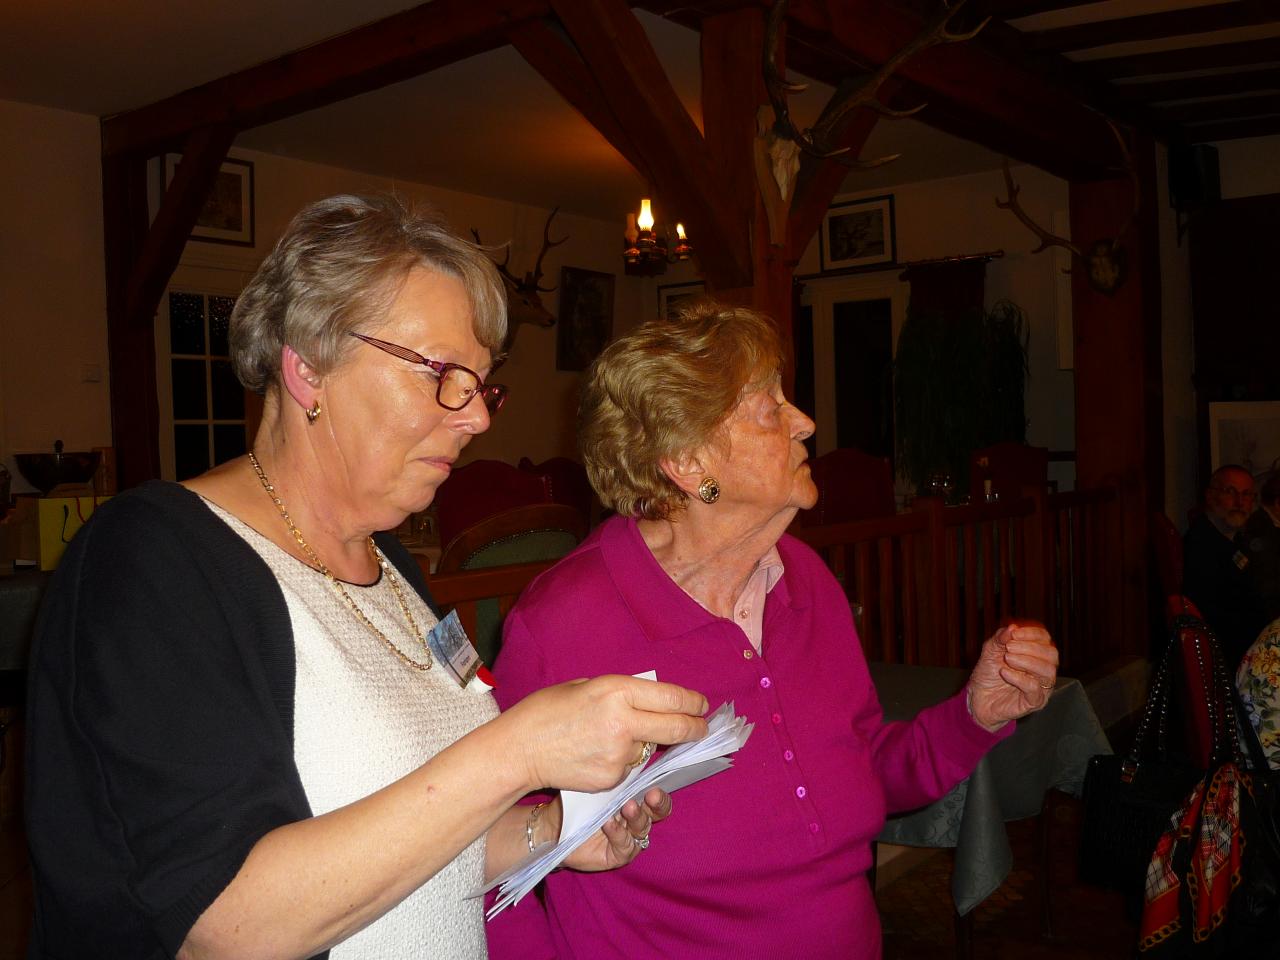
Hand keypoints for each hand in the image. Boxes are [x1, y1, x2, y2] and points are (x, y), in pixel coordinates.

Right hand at [502, 675, 707, 793]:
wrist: (520, 749)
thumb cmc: (547, 710)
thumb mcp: (587, 685)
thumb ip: (622, 693)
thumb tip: (651, 701)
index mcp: (618, 691)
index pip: (673, 698)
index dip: (693, 702)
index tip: (702, 705)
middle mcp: (624, 723)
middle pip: (677, 727)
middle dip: (695, 728)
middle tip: (702, 727)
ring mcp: (620, 754)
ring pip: (649, 747)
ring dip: (644, 742)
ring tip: (611, 736)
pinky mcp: (613, 778)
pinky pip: (630, 766)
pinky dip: (623, 760)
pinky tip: (598, 753)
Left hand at [544, 788, 670, 872]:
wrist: (553, 826)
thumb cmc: (577, 802)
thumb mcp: (596, 786)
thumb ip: (615, 778)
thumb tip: (629, 758)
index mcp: (635, 802)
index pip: (657, 799)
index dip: (660, 794)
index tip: (656, 785)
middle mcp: (635, 821)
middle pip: (656, 814)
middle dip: (657, 804)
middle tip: (652, 795)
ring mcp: (628, 839)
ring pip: (642, 829)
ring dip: (637, 817)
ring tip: (627, 807)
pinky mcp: (616, 855)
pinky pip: (624, 846)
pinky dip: (618, 833)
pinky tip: (609, 823)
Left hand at [966, 620, 1057, 731]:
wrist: (977, 699)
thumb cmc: (988, 674)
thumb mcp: (990, 651)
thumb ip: (1000, 638)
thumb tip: (1013, 627)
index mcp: (1035, 654)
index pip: (1045, 639)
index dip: (1031, 633)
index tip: (1014, 633)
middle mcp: (1042, 670)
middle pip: (1051, 654)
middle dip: (1029, 647)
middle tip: (1008, 648)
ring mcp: (1041, 687)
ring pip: (1047, 671)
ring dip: (1026, 661)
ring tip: (1007, 659)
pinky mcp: (1034, 702)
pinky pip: (1035, 688)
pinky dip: (1019, 678)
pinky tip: (1005, 672)